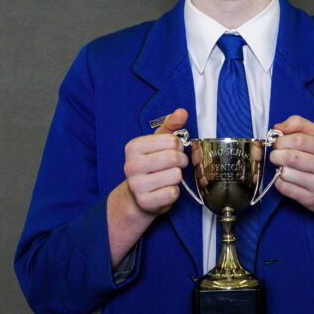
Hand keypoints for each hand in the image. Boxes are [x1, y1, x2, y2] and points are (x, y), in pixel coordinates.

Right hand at [107, 108, 188, 267]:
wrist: (136, 198)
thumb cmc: (150, 166)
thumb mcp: (157, 143)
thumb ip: (170, 126)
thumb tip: (182, 112)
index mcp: (133, 147)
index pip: (171, 141)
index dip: (177, 146)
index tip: (172, 151)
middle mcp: (131, 166)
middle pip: (174, 158)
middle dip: (180, 161)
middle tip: (174, 165)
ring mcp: (136, 185)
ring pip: (175, 175)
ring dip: (177, 178)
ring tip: (167, 178)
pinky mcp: (145, 202)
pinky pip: (173, 193)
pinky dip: (174, 192)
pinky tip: (163, 190)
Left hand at [269, 115, 313, 270]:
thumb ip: (301, 126)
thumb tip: (278, 124)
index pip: (298, 137)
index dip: (281, 139)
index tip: (277, 142)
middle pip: (288, 155)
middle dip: (276, 155)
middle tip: (276, 157)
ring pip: (285, 173)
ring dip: (279, 171)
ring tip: (285, 170)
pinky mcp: (312, 201)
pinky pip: (286, 190)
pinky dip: (282, 186)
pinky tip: (290, 184)